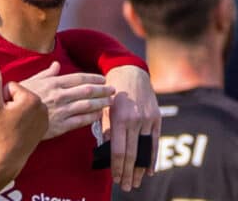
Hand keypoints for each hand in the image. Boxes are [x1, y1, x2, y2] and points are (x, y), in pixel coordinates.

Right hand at [0, 65, 47, 176]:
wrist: (7, 159)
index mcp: (31, 98)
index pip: (12, 87)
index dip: (3, 98)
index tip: (2, 111)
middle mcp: (43, 106)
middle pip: (22, 94)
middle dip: (12, 103)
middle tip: (7, 119)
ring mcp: (46, 117)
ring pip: (28, 104)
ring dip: (19, 110)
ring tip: (13, 125)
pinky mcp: (46, 127)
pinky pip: (34, 114)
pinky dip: (26, 118)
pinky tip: (19, 129)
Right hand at [20, 61, 114, 138]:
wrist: (10, 120)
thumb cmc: (17, 98)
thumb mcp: (30, 81)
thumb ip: (46, 73)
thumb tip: (57, 64)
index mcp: (53, 83)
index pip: (78, 78)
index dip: (93, 78)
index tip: (103, 79)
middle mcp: (59, 95)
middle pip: (87, 91)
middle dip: (103, 90)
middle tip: (113, 89)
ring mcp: (61, 111)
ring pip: (87, 105)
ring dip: (101, 103)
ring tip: (111, 101)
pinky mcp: (60, 125)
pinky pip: (81, 121)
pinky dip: (92, 117)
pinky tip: (99, 115)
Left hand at [102, 65, 160, 191]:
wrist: (130, 73)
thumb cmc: (112, 90)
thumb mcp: (104, 106)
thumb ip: (105, 127)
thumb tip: (106, 148)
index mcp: (119, 117)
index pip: (118, 149)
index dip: (117, 166)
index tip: (115, 178)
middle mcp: (135, 120)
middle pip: (132, 153)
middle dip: (127, 172)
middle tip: (125, 186)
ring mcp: (147, 120)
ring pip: (144, 150)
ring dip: (139, 169)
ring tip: (135, 182)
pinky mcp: (156, 119)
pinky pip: (155, 141)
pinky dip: (152, 157)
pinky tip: (149, 170)